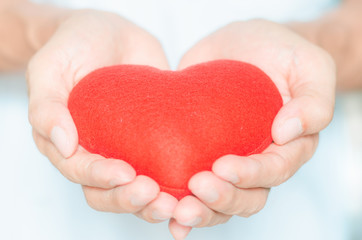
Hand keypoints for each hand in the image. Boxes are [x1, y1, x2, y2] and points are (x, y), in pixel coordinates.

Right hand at [27, 9, 176, 222]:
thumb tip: (62, 144)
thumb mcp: (49, 68)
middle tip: (154, 194)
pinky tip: (196, 183)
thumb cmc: (74, 46)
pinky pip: (165, 165)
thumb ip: (46, 106)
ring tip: (176, 202)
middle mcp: (98, 151)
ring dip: (155, 202)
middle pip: (109, 192)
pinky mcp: (154, 137)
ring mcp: (128, 147)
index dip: (101, 178)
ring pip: (138, 188)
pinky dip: (177, 181)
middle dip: (130, 199)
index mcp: (68, 142)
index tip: (126, 174)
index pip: (81, 172)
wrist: (110, 31)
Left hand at [169, 20, 335, 238]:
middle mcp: (258, 159)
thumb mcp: (309, 67)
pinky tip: (166, 214)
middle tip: (197, 186)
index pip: (274, 171)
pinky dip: (180, 203)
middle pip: (246, 196)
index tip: (223, 167)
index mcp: (288, 146)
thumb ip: (313, 102)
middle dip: (223, 198)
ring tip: (176, 208)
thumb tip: (288, 133)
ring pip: (219, 200)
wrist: (242, 43)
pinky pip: (192, 185)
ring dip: (200, 210)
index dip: (250, 175)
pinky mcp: (199, 151)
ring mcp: (227, 158)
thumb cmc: (280, 53)